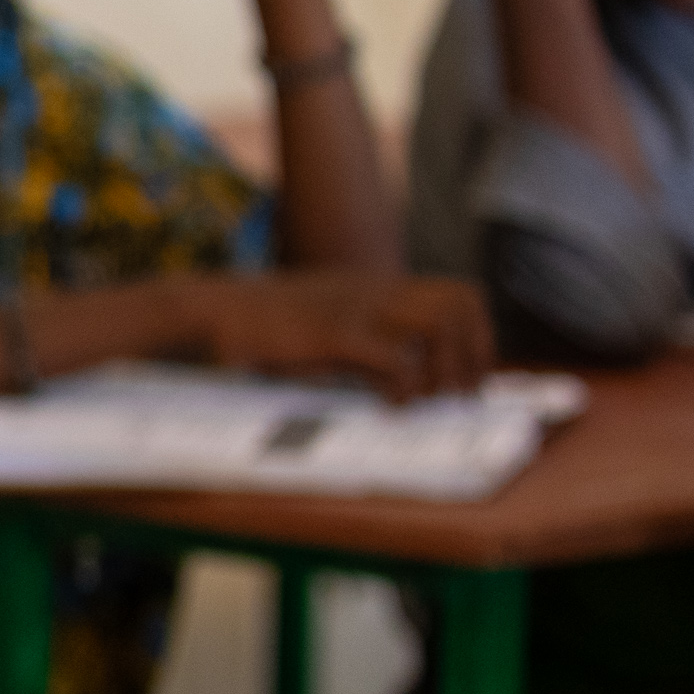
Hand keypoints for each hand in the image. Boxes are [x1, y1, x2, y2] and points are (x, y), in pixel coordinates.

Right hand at [181, 270, 495, 402]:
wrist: (215, 310)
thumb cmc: (267, 327)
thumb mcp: (329, 325)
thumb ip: (368, 341)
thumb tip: (404, 378)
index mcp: (379, 286)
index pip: (460, 294)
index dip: (478, 337)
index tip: (468, 378)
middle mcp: (377, 290)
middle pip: (460, 303)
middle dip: (472, 354)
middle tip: (457, 395)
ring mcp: (357, 308)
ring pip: (439, 322)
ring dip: (444, 368)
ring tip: (425, 400)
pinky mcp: (335, 333)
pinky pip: (395, 357)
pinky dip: (405, 388)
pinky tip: (390, 406)